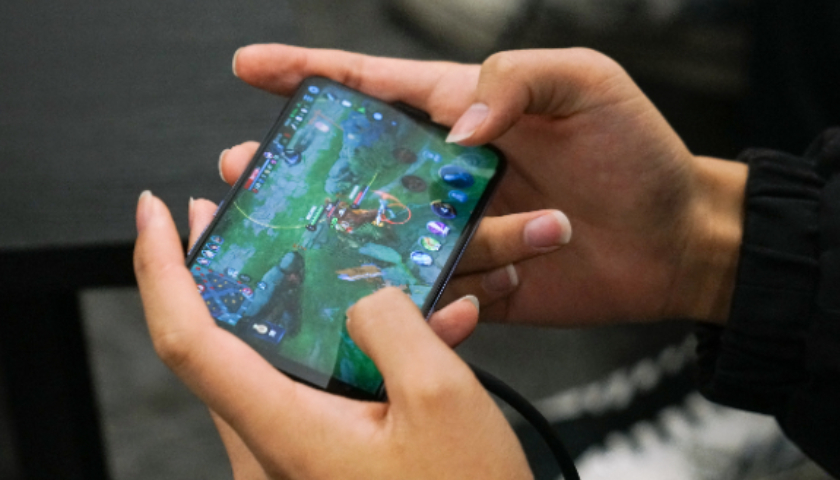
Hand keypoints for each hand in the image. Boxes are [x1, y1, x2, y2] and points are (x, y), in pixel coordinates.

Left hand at [135, 192, 531, 478]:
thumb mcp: (442, 397)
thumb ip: (392, 324)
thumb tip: (366, 297)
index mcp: (287, 430)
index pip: (187, 338)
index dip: (162, 268)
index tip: (157, 215)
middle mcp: (276, 446)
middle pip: (212, 345)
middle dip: (212, 270)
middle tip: (220, 218)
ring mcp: (296, 455)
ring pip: (260, 362)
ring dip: (274, 301)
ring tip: (294, 252)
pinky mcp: (323, 457)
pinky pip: (304, 387)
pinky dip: (325, 342)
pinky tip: (383, 323)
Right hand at [226, 45, 746, 325]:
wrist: (676, 241)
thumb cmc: (637, 153)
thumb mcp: (585, 82)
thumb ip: (513, 80)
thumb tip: (457, 131)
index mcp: (463, 113)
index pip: (372, 86)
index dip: (308, 73)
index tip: (250, 67)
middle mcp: (446, 172)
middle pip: (353, 167)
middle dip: (297, 168)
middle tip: (245, 170)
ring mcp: (456, 228)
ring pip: (390, 236)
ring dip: (380, 241)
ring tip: (423, 236)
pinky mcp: (476, 280)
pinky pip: (439, 290)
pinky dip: (450, 293)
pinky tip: (480, 289)